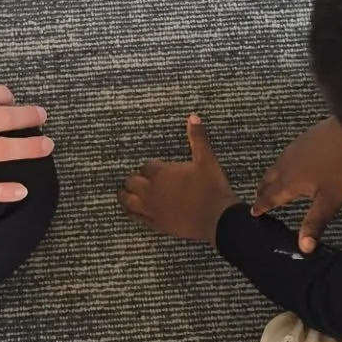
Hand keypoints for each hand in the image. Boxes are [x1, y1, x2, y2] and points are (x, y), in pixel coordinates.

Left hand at [118, 114, 236, 244]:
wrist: (218, 219)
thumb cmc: (212, 188)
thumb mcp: (207, 160)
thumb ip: (198, 138)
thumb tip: (193, 117)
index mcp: (161, 173)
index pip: (145, 166)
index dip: (148, 166)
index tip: (152, 167)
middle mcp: (152, 191)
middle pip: (131, 182)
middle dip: (132, 179)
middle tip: (134, 179)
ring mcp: (153, 209)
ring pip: (129, 201)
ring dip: (126, 196)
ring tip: (124, 193)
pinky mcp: (157, 224)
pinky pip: (137, 218)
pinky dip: (132, 213)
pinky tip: (130, 212)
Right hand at [251, 117, 341, 253]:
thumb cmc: (340, 169)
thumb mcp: (329, 201)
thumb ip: (315, 223)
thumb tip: (303, 248)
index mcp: (289, 182)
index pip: (270, 197)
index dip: (261, 205)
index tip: (253, 212)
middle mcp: (286, 165)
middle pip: (268, 180)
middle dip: (262, 190)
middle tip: (257, 197)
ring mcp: (293, 150)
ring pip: (275, 167)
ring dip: (269, 177)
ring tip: (269, 183)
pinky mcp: (302, 140)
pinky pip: (285, 156)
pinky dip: (281, 166)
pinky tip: (291, 164)